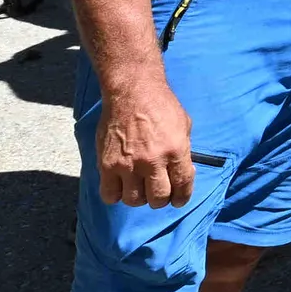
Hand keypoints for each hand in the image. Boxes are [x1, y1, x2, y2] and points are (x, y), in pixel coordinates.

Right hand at [97, 76, 193, 206]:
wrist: (132, 91)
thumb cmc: (161, 106)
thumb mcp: (183, 126)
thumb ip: (183, 151)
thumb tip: (184, 173)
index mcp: (175, 150)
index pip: (182, 186)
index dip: (182, 197)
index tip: (178, 199)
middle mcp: (152, 161)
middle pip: (158, 199)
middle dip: (160, 199)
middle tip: (158, 191)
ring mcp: (127, 164)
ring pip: (134, 201)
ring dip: (138, 198)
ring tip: (139, 187)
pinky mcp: (106, 164)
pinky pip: (109, 195)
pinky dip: (116, 195)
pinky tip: (120, 186)